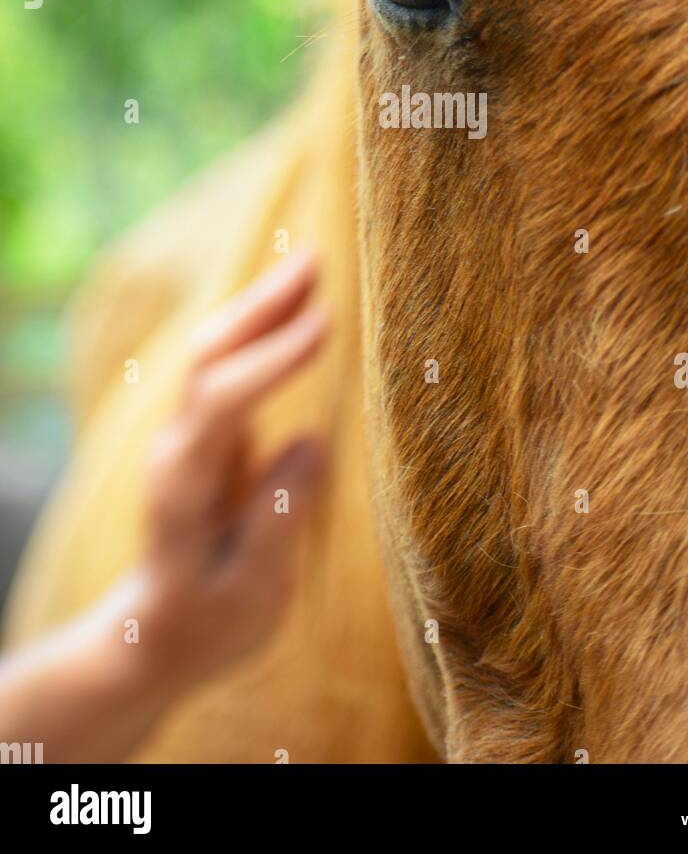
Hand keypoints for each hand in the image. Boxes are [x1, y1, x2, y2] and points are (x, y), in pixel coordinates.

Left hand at [134, 246, 328, 683]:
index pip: (221, 403)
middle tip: (317, 260)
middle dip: (261, 306)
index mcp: (183, 487)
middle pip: (209, 356)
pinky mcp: (205, 429)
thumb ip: (275, 523)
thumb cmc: (208, 622)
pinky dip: (261, 323)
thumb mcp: (248, 598)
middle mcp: (178, 447)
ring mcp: (188, 433)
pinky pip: (229, 362)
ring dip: (262, 304)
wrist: (156, 632)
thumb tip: (311, 444)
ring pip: (216, 351)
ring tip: (314, 261)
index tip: (325, 325)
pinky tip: (294, 299)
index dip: (272, 361)